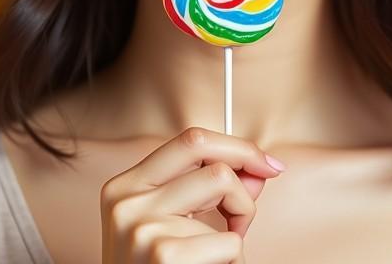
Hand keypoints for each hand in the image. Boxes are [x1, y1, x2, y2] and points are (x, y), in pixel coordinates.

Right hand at [100, 126, 285, 263]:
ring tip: (218, 259)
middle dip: (243, 192)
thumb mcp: (169, 226)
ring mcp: (142, 228)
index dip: (238, 148)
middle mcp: (127, 201)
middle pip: (215, 165)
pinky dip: (234, 263)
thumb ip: (208, 193)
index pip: (191, 140)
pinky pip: (231, 244)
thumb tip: (258, 171)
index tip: (267, 165)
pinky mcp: (164, 255)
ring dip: (238, 232)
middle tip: (243, 222)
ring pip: (227, 198)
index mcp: (124, 186)